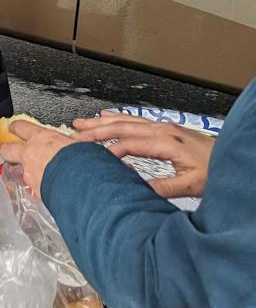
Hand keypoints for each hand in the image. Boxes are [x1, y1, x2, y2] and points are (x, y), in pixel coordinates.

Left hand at [0, 119, 80, 197]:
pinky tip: (49, 190)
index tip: (15, 128)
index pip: (21, 127)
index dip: (16, 127)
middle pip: (7, 149)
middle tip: (11, 150)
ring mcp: (29, 174)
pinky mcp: (33, 190)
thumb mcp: (78, 144)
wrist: (81, 185)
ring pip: (20, 171)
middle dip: (8, 149)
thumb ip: (67, 143)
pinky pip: (32, 188)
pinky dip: (38, 188)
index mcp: (41, 138)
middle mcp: (30, 155)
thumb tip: (72, 143)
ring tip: (42, 176)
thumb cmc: (84, 161)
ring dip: (28, 172)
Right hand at [70, 112, 214, 198]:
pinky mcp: (166, 128)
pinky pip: (135, 120)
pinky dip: (117, 118)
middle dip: (95, 131)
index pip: (128, 144)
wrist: (234, 159)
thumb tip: (134, 191)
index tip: (90, 159)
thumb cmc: (217, 171)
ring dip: (102, 122)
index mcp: (166, 142)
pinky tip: (108, 117)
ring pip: (126, 121)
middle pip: (121, 127)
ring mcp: (164, 127)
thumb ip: (163, 188)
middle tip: (72, 135)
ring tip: (80, 123)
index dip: (107, 151)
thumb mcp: (192, 186)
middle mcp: (162, 130)